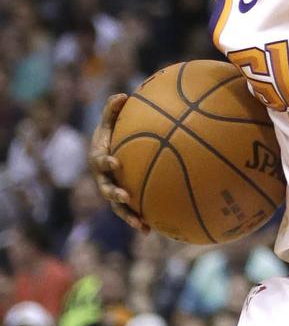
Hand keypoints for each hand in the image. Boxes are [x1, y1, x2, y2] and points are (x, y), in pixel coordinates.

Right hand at [88, 94, 148, 233]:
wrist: (107, 154)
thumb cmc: (110, 136)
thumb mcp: (109, 123)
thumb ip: (113, 110)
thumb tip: (123, 94)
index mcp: (99, 159)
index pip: (100, 161)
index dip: (106, 162)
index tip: (115, 162)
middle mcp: (103, 178)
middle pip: (106, 188)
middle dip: (114, 194)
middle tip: (124, 196)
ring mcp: (112, 191)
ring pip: (118, 207)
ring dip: (128, 215)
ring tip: (140, 224)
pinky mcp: (123, 201)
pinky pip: (131, 212)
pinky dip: (140, 220)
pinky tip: (152, 230)